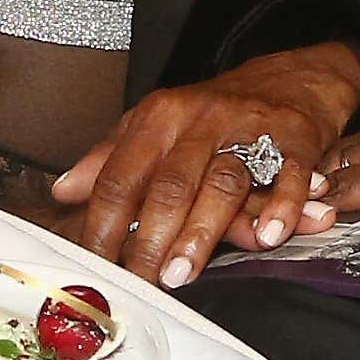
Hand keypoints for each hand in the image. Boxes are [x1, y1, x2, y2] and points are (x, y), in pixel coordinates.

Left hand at [54, 42, 359, 288]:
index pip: (121, 176)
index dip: (103, 224)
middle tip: (141, 280)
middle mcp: (200, 120)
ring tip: (184, 271)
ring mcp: (249, 129)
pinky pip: (287, 175)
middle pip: (170, 185)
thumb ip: (109, 158)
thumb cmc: (215, 112)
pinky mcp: (295, 140)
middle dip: (151, 238)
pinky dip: (279, 207)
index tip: (95, 263)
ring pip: (221, 183)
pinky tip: (268, 236)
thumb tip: (63, 190)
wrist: (289, 78)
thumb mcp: (154, 125)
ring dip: (201, 232)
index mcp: (159, 117)